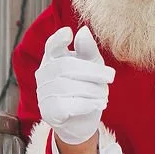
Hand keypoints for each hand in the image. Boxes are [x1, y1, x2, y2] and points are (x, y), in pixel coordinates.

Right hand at [35, 25, 115, 145]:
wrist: (80, 122)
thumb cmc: (87, 87)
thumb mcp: (92, 65)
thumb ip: (88, 49)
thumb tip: (84, 31)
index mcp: (52, 59)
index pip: (51, 46)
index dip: (58, 39)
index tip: (69, 33)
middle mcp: (44, 75)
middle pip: (67, 66)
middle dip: (93, 71)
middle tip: (111, 76)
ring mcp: (44, 94)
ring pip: (71, 87)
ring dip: (94, 90)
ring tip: (104, 94)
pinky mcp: (50, 112)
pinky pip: (70, 105)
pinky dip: (89, 104)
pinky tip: (99, 104)